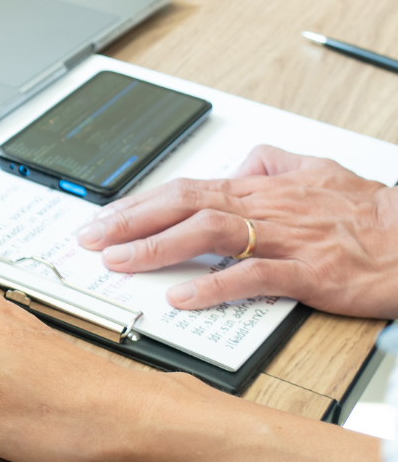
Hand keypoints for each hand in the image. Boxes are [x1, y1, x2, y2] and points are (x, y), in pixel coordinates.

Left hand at [73, 144, 397, 316]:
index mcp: (265, 187)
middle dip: (131, 221)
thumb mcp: (319, 171)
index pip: (187, 188)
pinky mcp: (311, 273)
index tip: (103, 218)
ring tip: (120, 261)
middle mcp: (269, 208)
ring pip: (212, 234)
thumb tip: (239, 164)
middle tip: (91, 239)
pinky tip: (183, 297)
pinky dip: (216, 286)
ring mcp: (289, 239)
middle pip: (187, 205)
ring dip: (159, 247)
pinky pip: (256, 277)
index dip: (140, 203)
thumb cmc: (373, 213)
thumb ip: (273, 164)